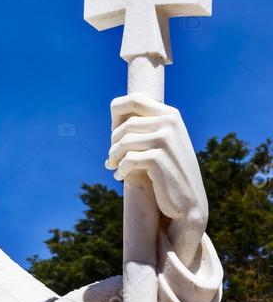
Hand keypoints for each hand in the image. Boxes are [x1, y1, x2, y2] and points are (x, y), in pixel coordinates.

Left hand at [106, 94, 207, 264]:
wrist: (189, 201)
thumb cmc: (169, 170)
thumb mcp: (160, 143)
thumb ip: (145, 125)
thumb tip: (114, 108)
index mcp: (170, 115)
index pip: (133, 100)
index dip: (115, 115)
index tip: (114, 135)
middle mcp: (169, 123)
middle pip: (124, 126)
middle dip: (114, 144)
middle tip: (112, 158)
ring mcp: (166, 139)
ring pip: (123, 142)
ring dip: (114, 158)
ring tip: (113, 167)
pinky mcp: (158, 158)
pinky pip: (127, 159)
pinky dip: (120, 169)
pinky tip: (120, 177)